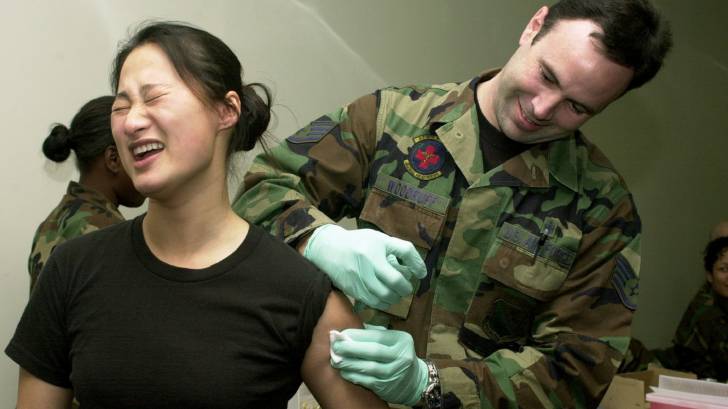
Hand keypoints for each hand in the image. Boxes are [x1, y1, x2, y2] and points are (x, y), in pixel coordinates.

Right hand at [303, 224, 426, 308]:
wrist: (329, 250)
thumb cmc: (359, 243)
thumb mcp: (379, 239)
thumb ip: (399, 250)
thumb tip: (418, 270)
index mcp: (376, 248)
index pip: (405, 252)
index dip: (417, 264)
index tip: (422, 274)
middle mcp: (367, 265)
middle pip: (395, 281)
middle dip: (406, 287)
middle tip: (407, 287)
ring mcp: (359, 279)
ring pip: (385, 296)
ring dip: (396, 297)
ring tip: (396, 292)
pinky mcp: (353, 291)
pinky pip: (374, 303)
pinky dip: (384, 303)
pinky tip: (385, 297)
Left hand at [330, 327, 427, 405]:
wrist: (414, 381)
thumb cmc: (397, 356)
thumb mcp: (393, 341)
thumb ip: (374, 334)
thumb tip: (348, 332)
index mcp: (401, 339)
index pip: (376, 336)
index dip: (356, 335)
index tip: (340, 334)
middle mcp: (401, 356)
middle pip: (372, 351)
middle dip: (350, 348)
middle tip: (335, 347)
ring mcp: (395, 372)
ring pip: (368, 367)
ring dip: (349, 363)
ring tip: (336, 360)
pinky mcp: (387, 386)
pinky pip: (367, 381)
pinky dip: (354, 376)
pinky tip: (344, 372)